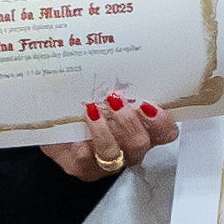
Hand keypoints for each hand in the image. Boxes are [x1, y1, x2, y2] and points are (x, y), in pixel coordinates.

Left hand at [52, 94, 176, 185]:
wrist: (59, 124)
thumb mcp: (109, 91)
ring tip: (94, 108)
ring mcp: (106, 161)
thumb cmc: (86, 106)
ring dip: (105, 129)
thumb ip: (123, 84)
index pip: (165, 132)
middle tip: (117, 100)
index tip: (149, 104)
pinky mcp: (82, 166)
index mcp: (143, 130)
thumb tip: (128, 58)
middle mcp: (128, 149)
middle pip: (141, 144)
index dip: (163, 121)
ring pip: (114, 152)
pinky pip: (87, 155)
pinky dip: (85, 133)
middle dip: (130, 122)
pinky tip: (83, 117)